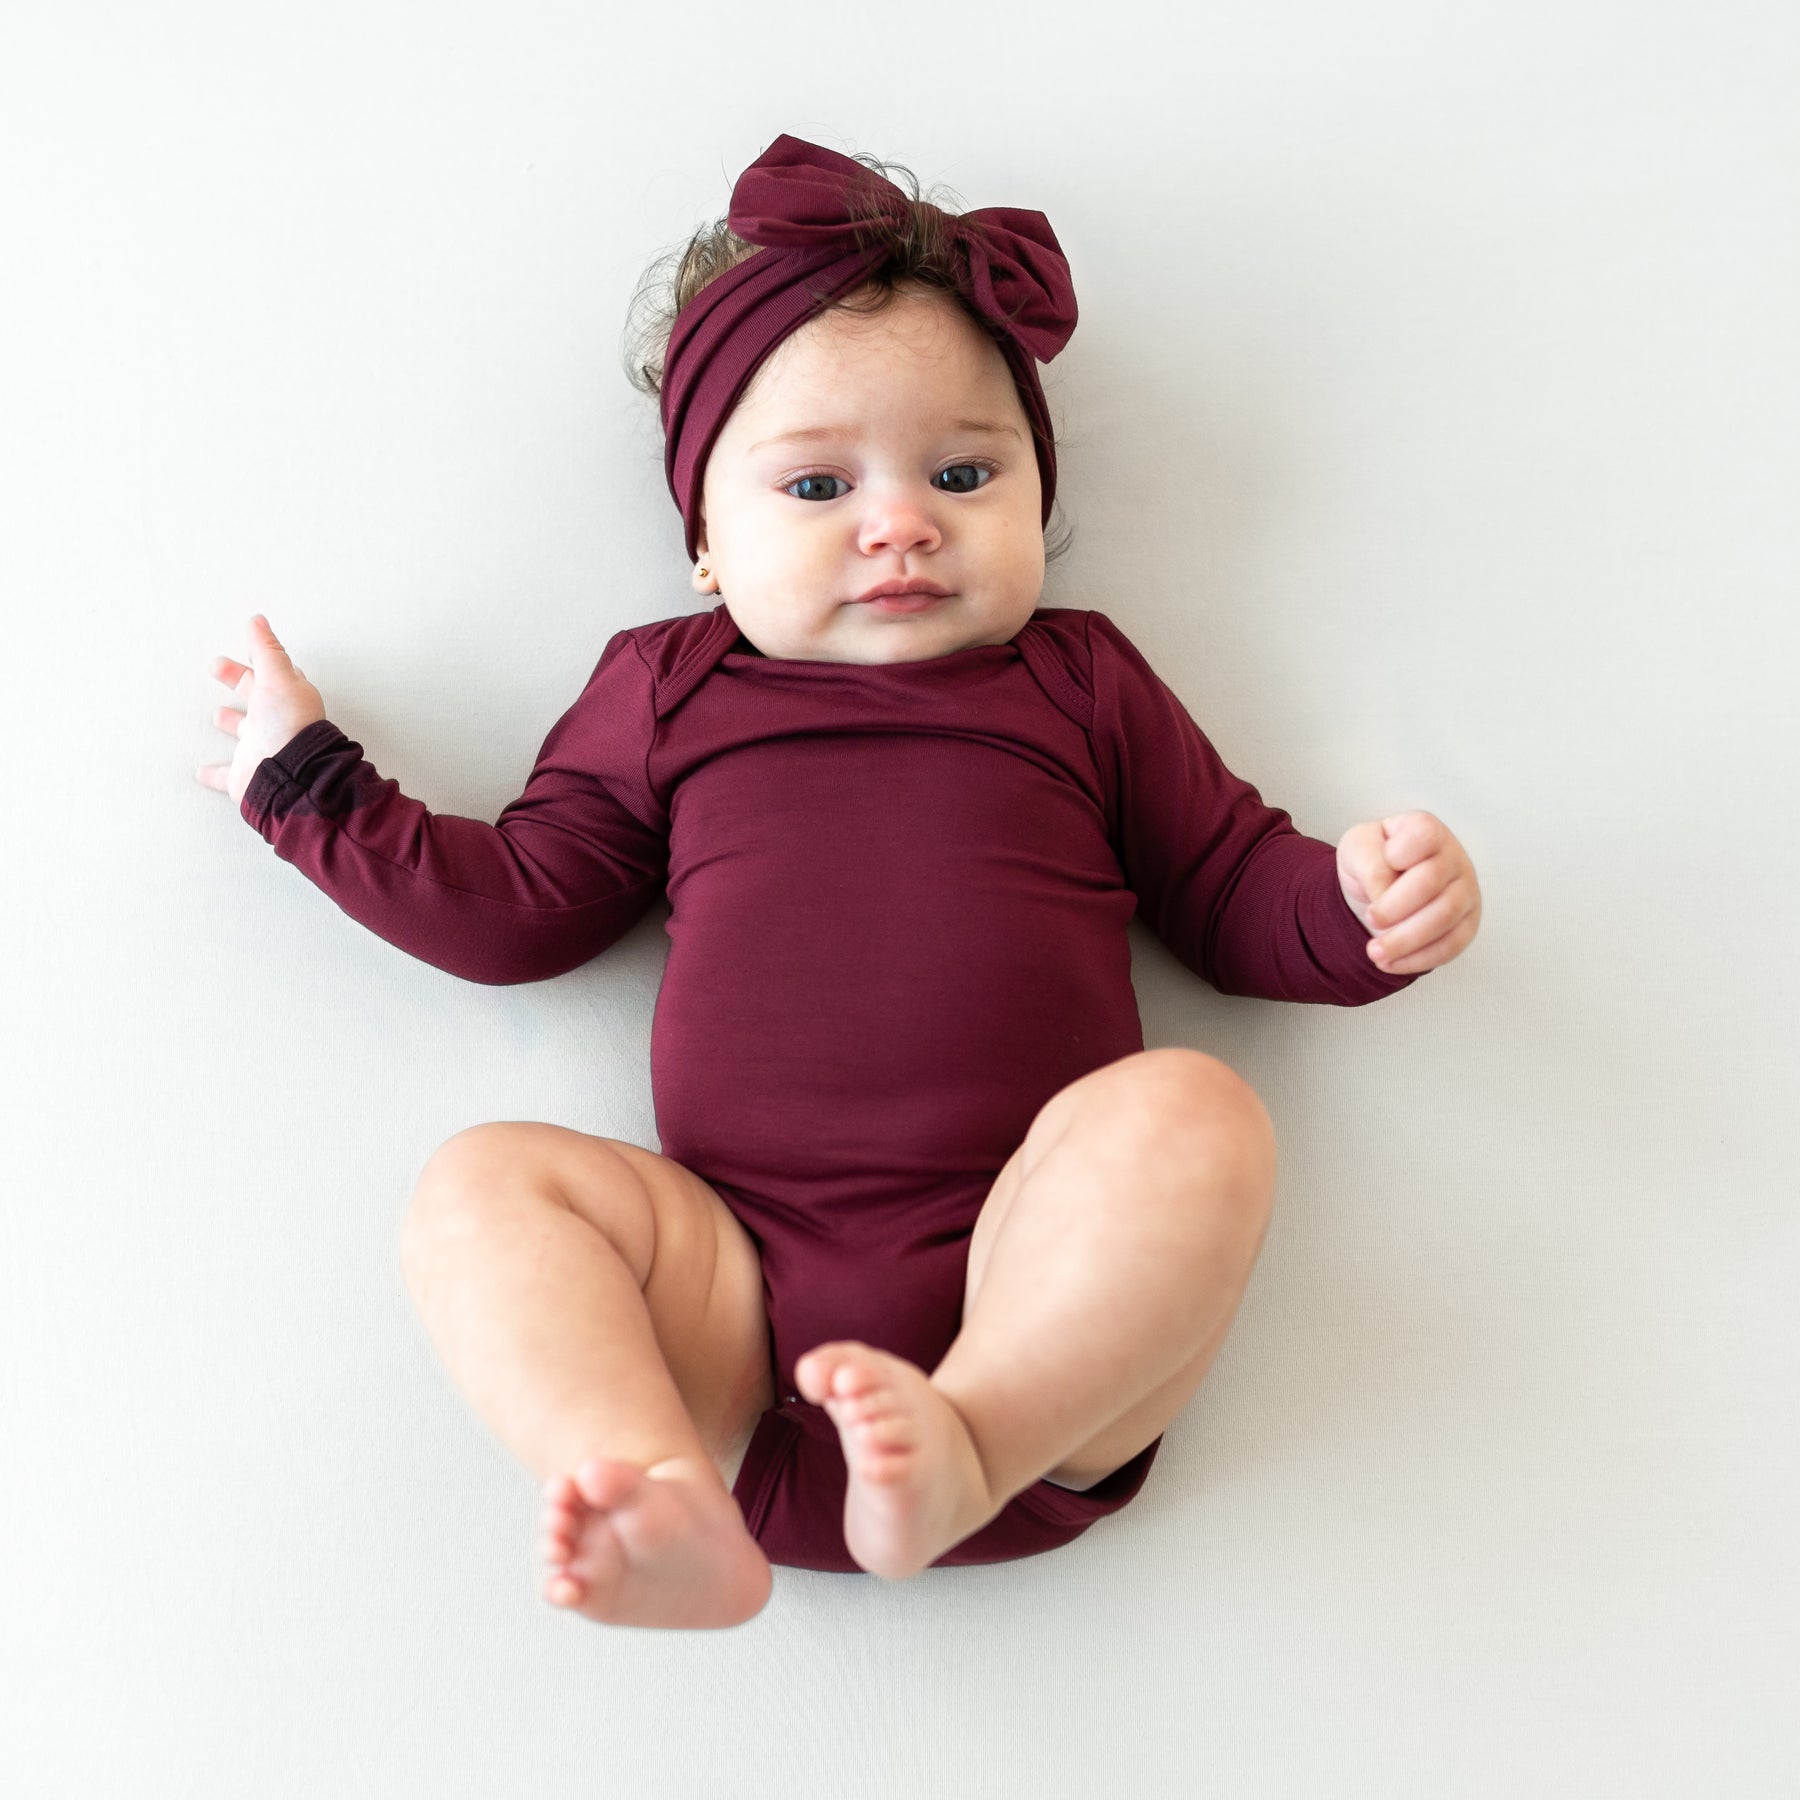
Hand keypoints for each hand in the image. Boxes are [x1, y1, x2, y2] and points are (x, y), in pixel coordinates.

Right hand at [195, 615, 326, 807]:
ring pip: (244, 733)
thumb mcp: (277, 677)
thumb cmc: (290, 725)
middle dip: (237, 680)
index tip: (247, 644)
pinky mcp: (246, 775)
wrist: (290, 774)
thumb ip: (266, 650)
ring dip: (231, 722)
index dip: (261, 658)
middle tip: (217, 666)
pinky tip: (202, 772)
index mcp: (286, 698)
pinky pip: (226, 775)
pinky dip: (213, 774)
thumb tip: (259, 621)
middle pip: (255, 696)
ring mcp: (261, 749)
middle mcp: (275, 723)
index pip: (273, 673)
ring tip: (218, 715)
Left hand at [1336, 811, 1480, 974]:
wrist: (1379, 887)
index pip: (1424, 835)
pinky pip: (1452, 945)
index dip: (1398, 855)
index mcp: (1426, 829)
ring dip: (1405, 940)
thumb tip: (1385, 895)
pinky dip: (1419, 959)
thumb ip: (1370, 861)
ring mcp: (1466, 891)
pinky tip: (1392, 962)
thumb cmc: (1373, 861)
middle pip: (1431, 882)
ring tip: (1374, 951)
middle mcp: (1452, 857)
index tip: (1374, 869)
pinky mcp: (1468, 923)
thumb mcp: (1357, 848)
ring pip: (1445, 917)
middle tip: (1371, 919)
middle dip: (1395, 908)